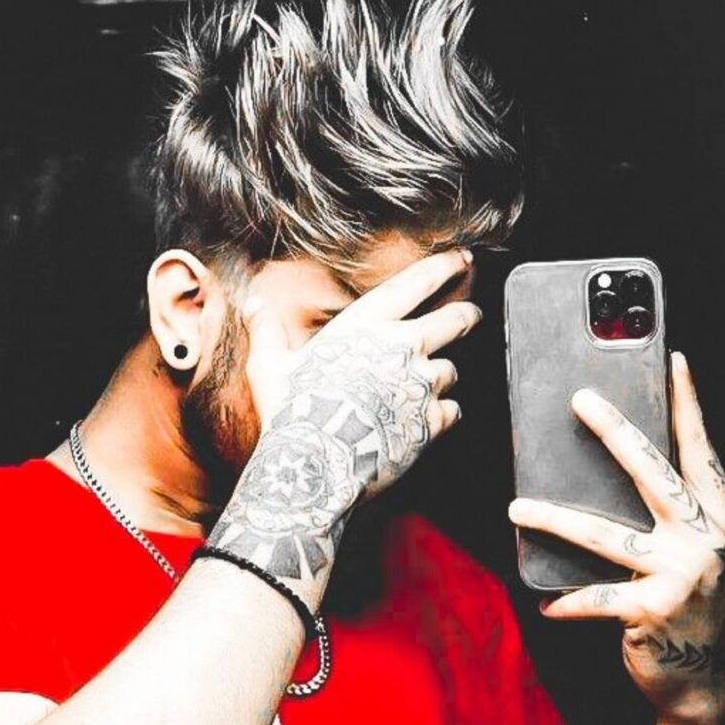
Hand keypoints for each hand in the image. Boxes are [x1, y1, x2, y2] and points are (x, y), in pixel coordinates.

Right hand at [210, 250, 477, 587]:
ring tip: (425, 388)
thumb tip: (253, 302)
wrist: (312, 466)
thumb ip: (266, 330)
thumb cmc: (289, 413)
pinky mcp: (431, 421)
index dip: (444, 266)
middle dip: (466, 315)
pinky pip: (452, 411)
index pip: (416, 284)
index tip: (462, 258)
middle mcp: (402, 348)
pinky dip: (443, 415)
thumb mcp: (269, 366)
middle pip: (454, 320)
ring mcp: (420, 385)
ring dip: (442, 377)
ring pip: (451, 371)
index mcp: (366, 326)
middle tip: (471, 316)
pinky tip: (424, 422)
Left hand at [508, 353, 724, 724]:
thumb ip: (667, 516)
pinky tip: (546, 604)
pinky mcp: (655, 610)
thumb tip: (609, 472)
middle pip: (652, 474)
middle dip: (615, 432)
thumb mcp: (690, 554)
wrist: (704, 682)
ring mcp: (683, 575)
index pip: (698, 452)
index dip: (687, 405)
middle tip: (581, 400)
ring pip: (606, 535)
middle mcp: (706, 540)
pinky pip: (597, 597)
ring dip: (555, 519)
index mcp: (718, 518)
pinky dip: (568, 601)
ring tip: (517, 506)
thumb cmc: (689, 605)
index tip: (675, 361)